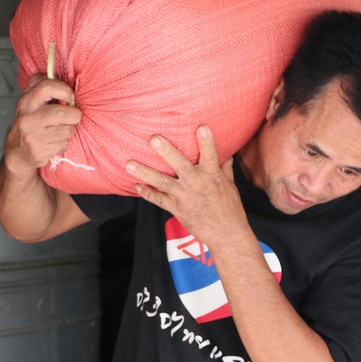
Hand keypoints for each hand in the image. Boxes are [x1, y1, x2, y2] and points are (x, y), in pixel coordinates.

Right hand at [2, 73, 80, 176]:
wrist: (17, 152)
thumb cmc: (31, 123)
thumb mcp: (32, 103)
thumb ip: (45, 89)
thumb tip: (67, 82)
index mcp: (27, 100)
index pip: (47, 86)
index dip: (64, 90)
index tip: (69, 97)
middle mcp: (27, 116)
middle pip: (61, 112)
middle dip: (74, 115)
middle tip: (72, 117)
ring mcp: (32, 134)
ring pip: (66, 130)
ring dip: (69, 131)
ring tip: (59, 131)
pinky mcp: (38, 150)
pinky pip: (63, 144)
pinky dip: (63, 144)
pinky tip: (54, 142)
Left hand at [127, 126, 245, 246]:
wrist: (226, 234)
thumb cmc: (230, 208)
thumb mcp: (230, 185)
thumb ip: (225, 167)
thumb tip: (227, 152)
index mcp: (212, 176)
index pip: (210, 156)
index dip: (207, 142)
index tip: (202, 127)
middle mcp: (197, 184)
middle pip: (180, 165)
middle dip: (167, 152)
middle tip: (153, 138)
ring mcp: (185, 197)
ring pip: (162, 182)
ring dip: (145, 173)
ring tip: (129, 164)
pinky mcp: (177, 209)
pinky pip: (158, 200)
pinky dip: (146, 193)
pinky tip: (136, 185)